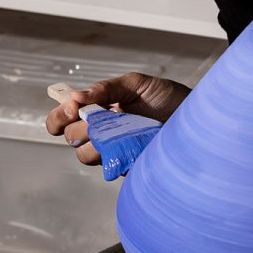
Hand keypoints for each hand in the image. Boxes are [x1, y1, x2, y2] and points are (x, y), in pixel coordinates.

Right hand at [46, 72, 190, 167]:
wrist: (194, 116)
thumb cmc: (165, 97)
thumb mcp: (135, 84)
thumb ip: (104, 89)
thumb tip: (74, 97)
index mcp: (96, 110)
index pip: (63, 119)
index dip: (58, 118)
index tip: (71, 112)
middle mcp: (100, 132)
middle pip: (72, 138)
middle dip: (81, 128)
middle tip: (103, 119)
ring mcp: (113, 151)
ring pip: (87, 156)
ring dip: (97, 144)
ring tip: (120, 132)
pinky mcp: (127, 166)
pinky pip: (112, 168)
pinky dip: (118, 156)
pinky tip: (136, 144)